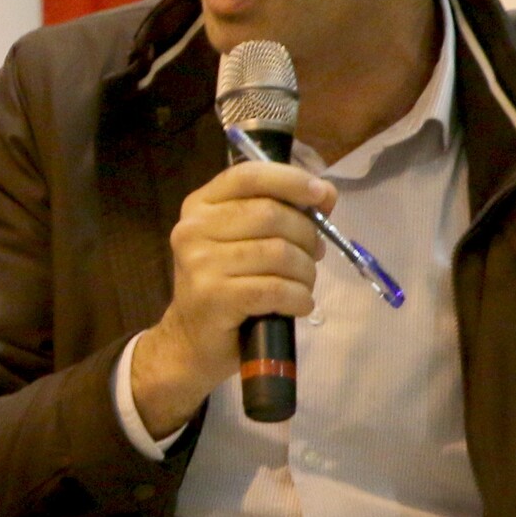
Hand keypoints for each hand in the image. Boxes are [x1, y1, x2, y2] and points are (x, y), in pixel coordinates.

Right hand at [128, 159, 334, 437]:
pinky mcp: (214, 297)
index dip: (291, 180)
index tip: (322, 197)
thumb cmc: (225, 286)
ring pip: (279, 253)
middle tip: (312, 256)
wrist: (191, 340)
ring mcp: (200, 263)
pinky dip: (298, 298)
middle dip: (306, 236)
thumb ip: (277, 212)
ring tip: (302, 286)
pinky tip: (297, 305)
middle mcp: (193, 228)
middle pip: (272, 214)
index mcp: (200, 205)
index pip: (249, 175)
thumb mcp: (242, 240)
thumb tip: (324, 195)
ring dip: (305, 273)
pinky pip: (276, 289)